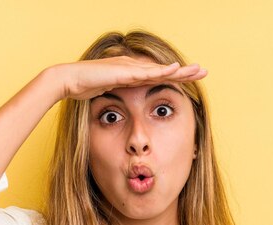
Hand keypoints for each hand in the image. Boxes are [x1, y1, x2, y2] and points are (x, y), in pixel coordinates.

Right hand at [51, 55, 207, 100]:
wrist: (68, 80)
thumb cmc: (84, 88)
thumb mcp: (107, 94)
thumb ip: (118, 98)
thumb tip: (127, 109)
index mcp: (131, 74)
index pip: (158, 76)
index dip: (176, 77)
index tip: (192, 80)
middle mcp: (133, 67)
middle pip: (164, 70)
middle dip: (184, 71)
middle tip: (204, 72)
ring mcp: (128, 68)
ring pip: (159, 70)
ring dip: (179, 70)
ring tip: (196, 70)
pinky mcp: (122, 72)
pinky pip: (145, 73)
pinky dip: (160, 71)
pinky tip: (174, 70)